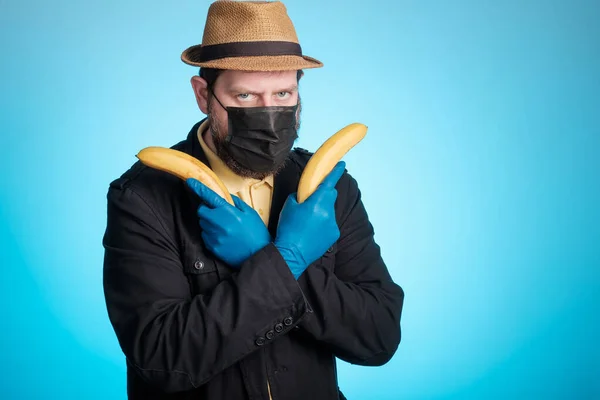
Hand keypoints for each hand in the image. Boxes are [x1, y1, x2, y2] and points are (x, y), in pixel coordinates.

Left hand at [187, 178, 271, 266]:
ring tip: (224, 228)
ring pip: (202, 224)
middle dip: (207, 209)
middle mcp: (217, 223)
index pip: (208, 195)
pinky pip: (205, 236)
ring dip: (209, 222)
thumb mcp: (250, 213)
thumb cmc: (256, 233)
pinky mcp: (211, 246)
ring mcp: (213, 235)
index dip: (198, 187)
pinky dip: (211, 234)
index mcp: (227, 212)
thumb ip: (236, 203)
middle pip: (201, 211)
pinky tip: (223, 237)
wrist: (257, 255)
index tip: (190, 182)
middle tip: (218, 213)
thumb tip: (226, 197)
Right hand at [274, 161, 345, 278]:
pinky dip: (323, 224)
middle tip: (311, 203)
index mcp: (317, 202)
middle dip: (323, 195)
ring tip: (307, 223)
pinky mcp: (334, 234)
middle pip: (330, 196)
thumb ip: (299, 196)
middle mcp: (328, 212)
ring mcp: (333, 224)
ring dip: (322, 212)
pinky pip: (330, 223)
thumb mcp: (289, 207)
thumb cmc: (288, 228)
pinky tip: (312, 232)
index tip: (342, 164)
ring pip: (329, 211)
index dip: (336, 172)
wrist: (291, 254)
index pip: (329, 182)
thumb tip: (305, 195)